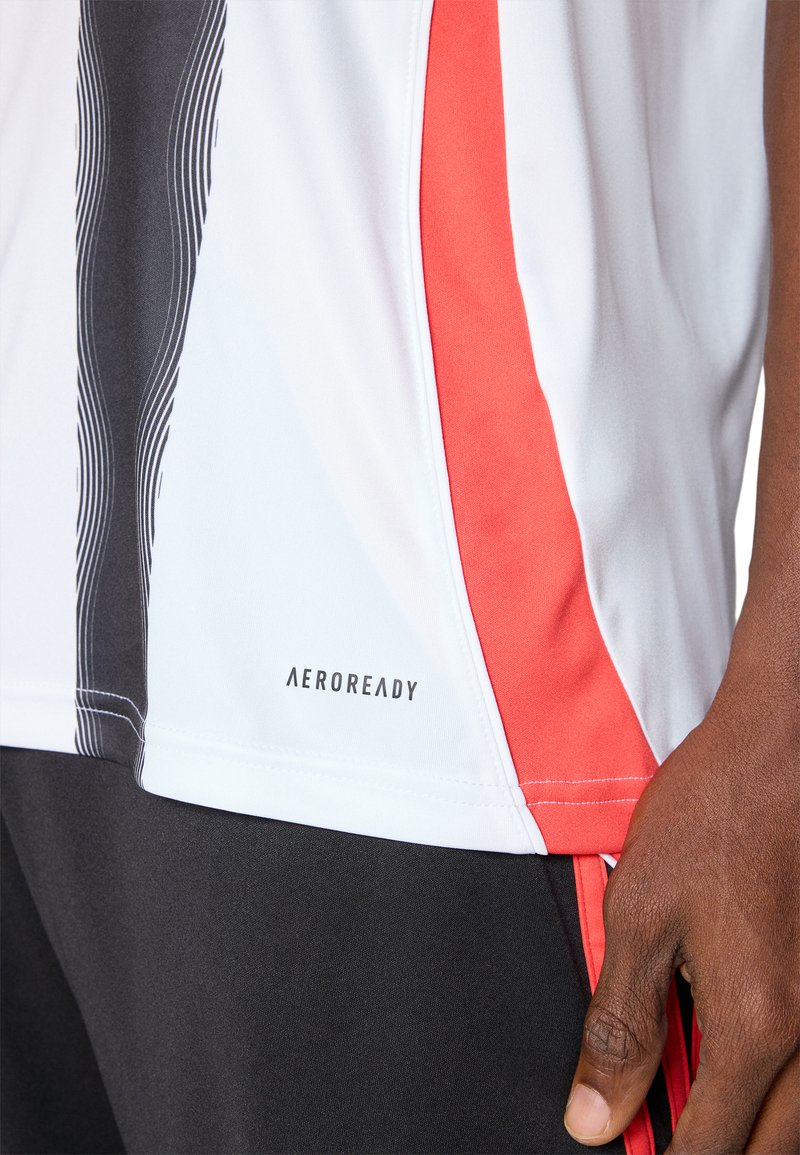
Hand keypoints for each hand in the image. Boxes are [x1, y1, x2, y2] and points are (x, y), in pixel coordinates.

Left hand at [562, 670, 798, 1153]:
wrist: (781, 749)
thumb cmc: (715, 815)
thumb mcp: (640, 915)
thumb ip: (621, 1026)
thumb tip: (596, 1115)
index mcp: (754, 1023)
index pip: (714, 1146)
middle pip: (772, 1145)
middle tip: (673, 1143)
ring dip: (758, 1128)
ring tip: (706, 1108)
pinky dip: (785, 1087)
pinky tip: (750, 1060)